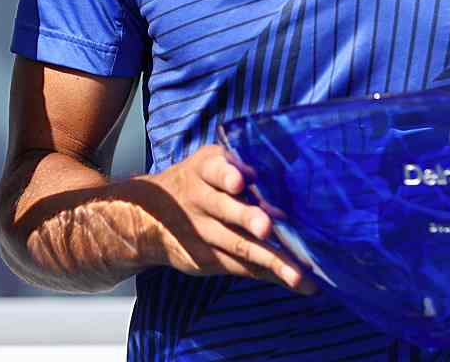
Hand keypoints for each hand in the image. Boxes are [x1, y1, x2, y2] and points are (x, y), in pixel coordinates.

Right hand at [136, 144, 314, 294]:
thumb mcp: (208, 166)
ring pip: (239, 246)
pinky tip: (298, 284)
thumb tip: (287, 185)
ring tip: (298, 275)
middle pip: (225, 209)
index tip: (239, 182)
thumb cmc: (198, 184)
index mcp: (204, 170)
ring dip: (271, 260)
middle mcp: (201, 201)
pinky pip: (242, 268)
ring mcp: (203, 233)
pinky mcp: (206, 260)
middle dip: (248, 218)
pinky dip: (271, 275)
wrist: (150, 219)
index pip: (214, 170)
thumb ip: (239, 170)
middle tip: (267, 227)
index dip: (227, 176)